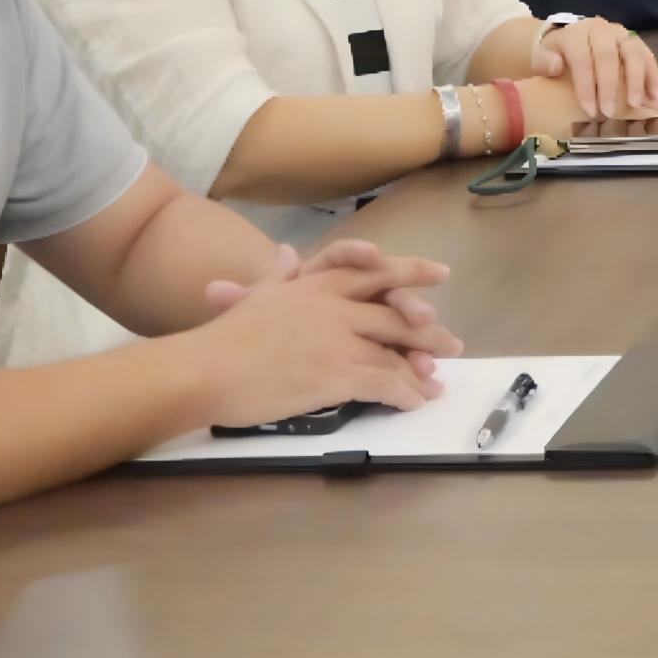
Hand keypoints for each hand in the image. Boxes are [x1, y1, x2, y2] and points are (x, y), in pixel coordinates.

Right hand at [189, 243, 464, 418]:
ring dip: (420, 371)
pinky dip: (404, 394)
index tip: (441, 275)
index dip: (413, 272)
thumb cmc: (224, 338)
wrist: (204, 370)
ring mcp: (339, 338)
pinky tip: (415, 403)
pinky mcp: (337, 373)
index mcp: (317, 284)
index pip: (376, 270)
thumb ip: (280, 276)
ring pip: (395, 352)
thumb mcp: (256, 296)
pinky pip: (384, 382)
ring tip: (437, 385)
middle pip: (396, 313)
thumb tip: (291, 254)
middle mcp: (335, 305)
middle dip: (428, 331)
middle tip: (453, 345)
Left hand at [531, 18, 657, 123]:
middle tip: (609, 112)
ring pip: (633, 53)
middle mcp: (601, 30)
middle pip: (608, 56)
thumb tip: (556, 67)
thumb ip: (545, 62)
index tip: (590, 110)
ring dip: (636, 80)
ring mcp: (621, 34)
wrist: (573, 38)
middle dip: (610, 86)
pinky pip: (648, 57)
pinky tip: (655, 97)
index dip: (586, 86)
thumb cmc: (558, 55)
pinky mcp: (636, 42)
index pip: (582, 59)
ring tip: (636, 104)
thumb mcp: (543, 57)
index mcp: (576, 34)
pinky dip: (653, 77)